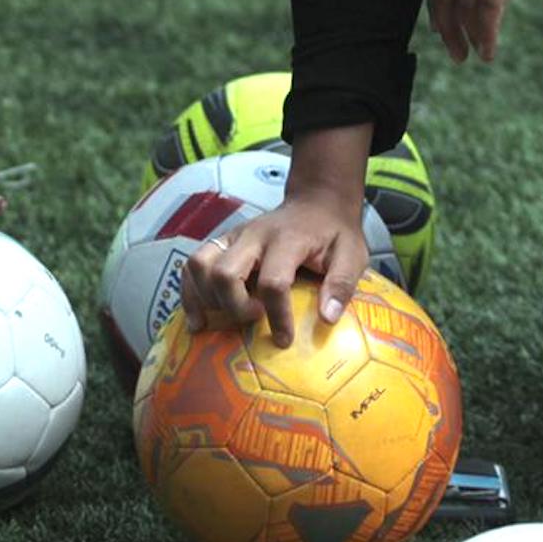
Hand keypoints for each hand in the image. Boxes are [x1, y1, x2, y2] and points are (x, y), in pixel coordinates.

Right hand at [179, 191, 371, 347]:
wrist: (316, 201)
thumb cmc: (334, 233)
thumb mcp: (352, 254)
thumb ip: (342, 284)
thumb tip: (327, 319)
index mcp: (287, 239)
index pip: (273, 281)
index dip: (277, 315)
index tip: (285, 340)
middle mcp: (252, 235)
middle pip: (223, 272)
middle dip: (234, 306)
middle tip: (253, 321)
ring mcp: (232, 236)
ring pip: (199, 265)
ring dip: (206, 298)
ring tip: (222, 320)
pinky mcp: (221, 242)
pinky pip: (191, 265)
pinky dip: (189, 292)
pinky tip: (198, 319)